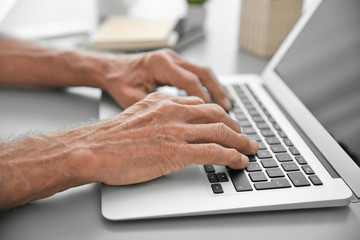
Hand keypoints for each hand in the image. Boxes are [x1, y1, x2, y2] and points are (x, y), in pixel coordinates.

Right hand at [86, 93, 257, 184]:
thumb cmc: (111, 137)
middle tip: (244, 137)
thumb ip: (158, 115)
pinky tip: (238, 162)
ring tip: (250, 150)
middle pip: (216, 113)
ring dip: (240, 142)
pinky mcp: (177, 151)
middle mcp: (174, 111)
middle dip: (236, 126)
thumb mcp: (138, 115)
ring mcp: (177, 130)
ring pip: (221, 131)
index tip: (227, 123)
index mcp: (164, 101)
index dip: (219, 114)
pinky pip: (214, 152)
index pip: (201, 104)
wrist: (93, 148)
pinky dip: (231, 157)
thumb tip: (173, 126)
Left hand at [97, 49, 231, 109]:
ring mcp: (173, 59)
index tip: (215, 116)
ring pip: (203, 72)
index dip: (204, 100)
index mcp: (159, 64)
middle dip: (217, 93)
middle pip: (203, 73)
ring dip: (215, 89)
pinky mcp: (175, 64)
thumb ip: (154, 109)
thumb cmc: (119, 82)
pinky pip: (196, 74)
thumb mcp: (131, 98)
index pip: (190, 81)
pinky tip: (211, 101)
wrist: (111, 69)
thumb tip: (172, 126)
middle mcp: (169, 58)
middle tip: (228, 111)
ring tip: (226, 107)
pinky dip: (206, 87)